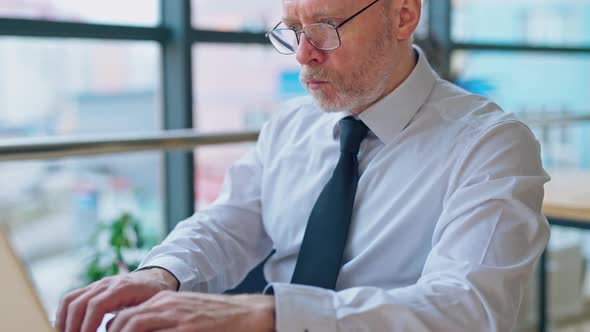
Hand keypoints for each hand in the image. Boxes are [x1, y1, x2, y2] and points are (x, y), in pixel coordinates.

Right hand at [56, 268, 178, 331]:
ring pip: (71, 299)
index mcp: (123, 288)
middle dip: (73, 326)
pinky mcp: (92, 288)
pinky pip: (71, 298)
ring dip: (64, 321)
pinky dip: (63, 314)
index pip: (97, 305)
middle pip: (80, 303)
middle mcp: (107, 283)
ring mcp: (97, 284)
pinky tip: (66, 328)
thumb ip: (136, 318)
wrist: (155, 278)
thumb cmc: (155, 295)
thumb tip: (121, 330)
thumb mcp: (150, 307)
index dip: (88, 325)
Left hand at [106, 291, 274, 331]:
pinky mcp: (188, 329)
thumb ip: (160, 320)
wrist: (246, 313)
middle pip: (124, 322)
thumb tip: (134, 327)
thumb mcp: (183, 313)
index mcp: (162, 302)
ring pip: (135, 326)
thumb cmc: (214, 317)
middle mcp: (165, 306)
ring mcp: (176, 318)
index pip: (124, 317)